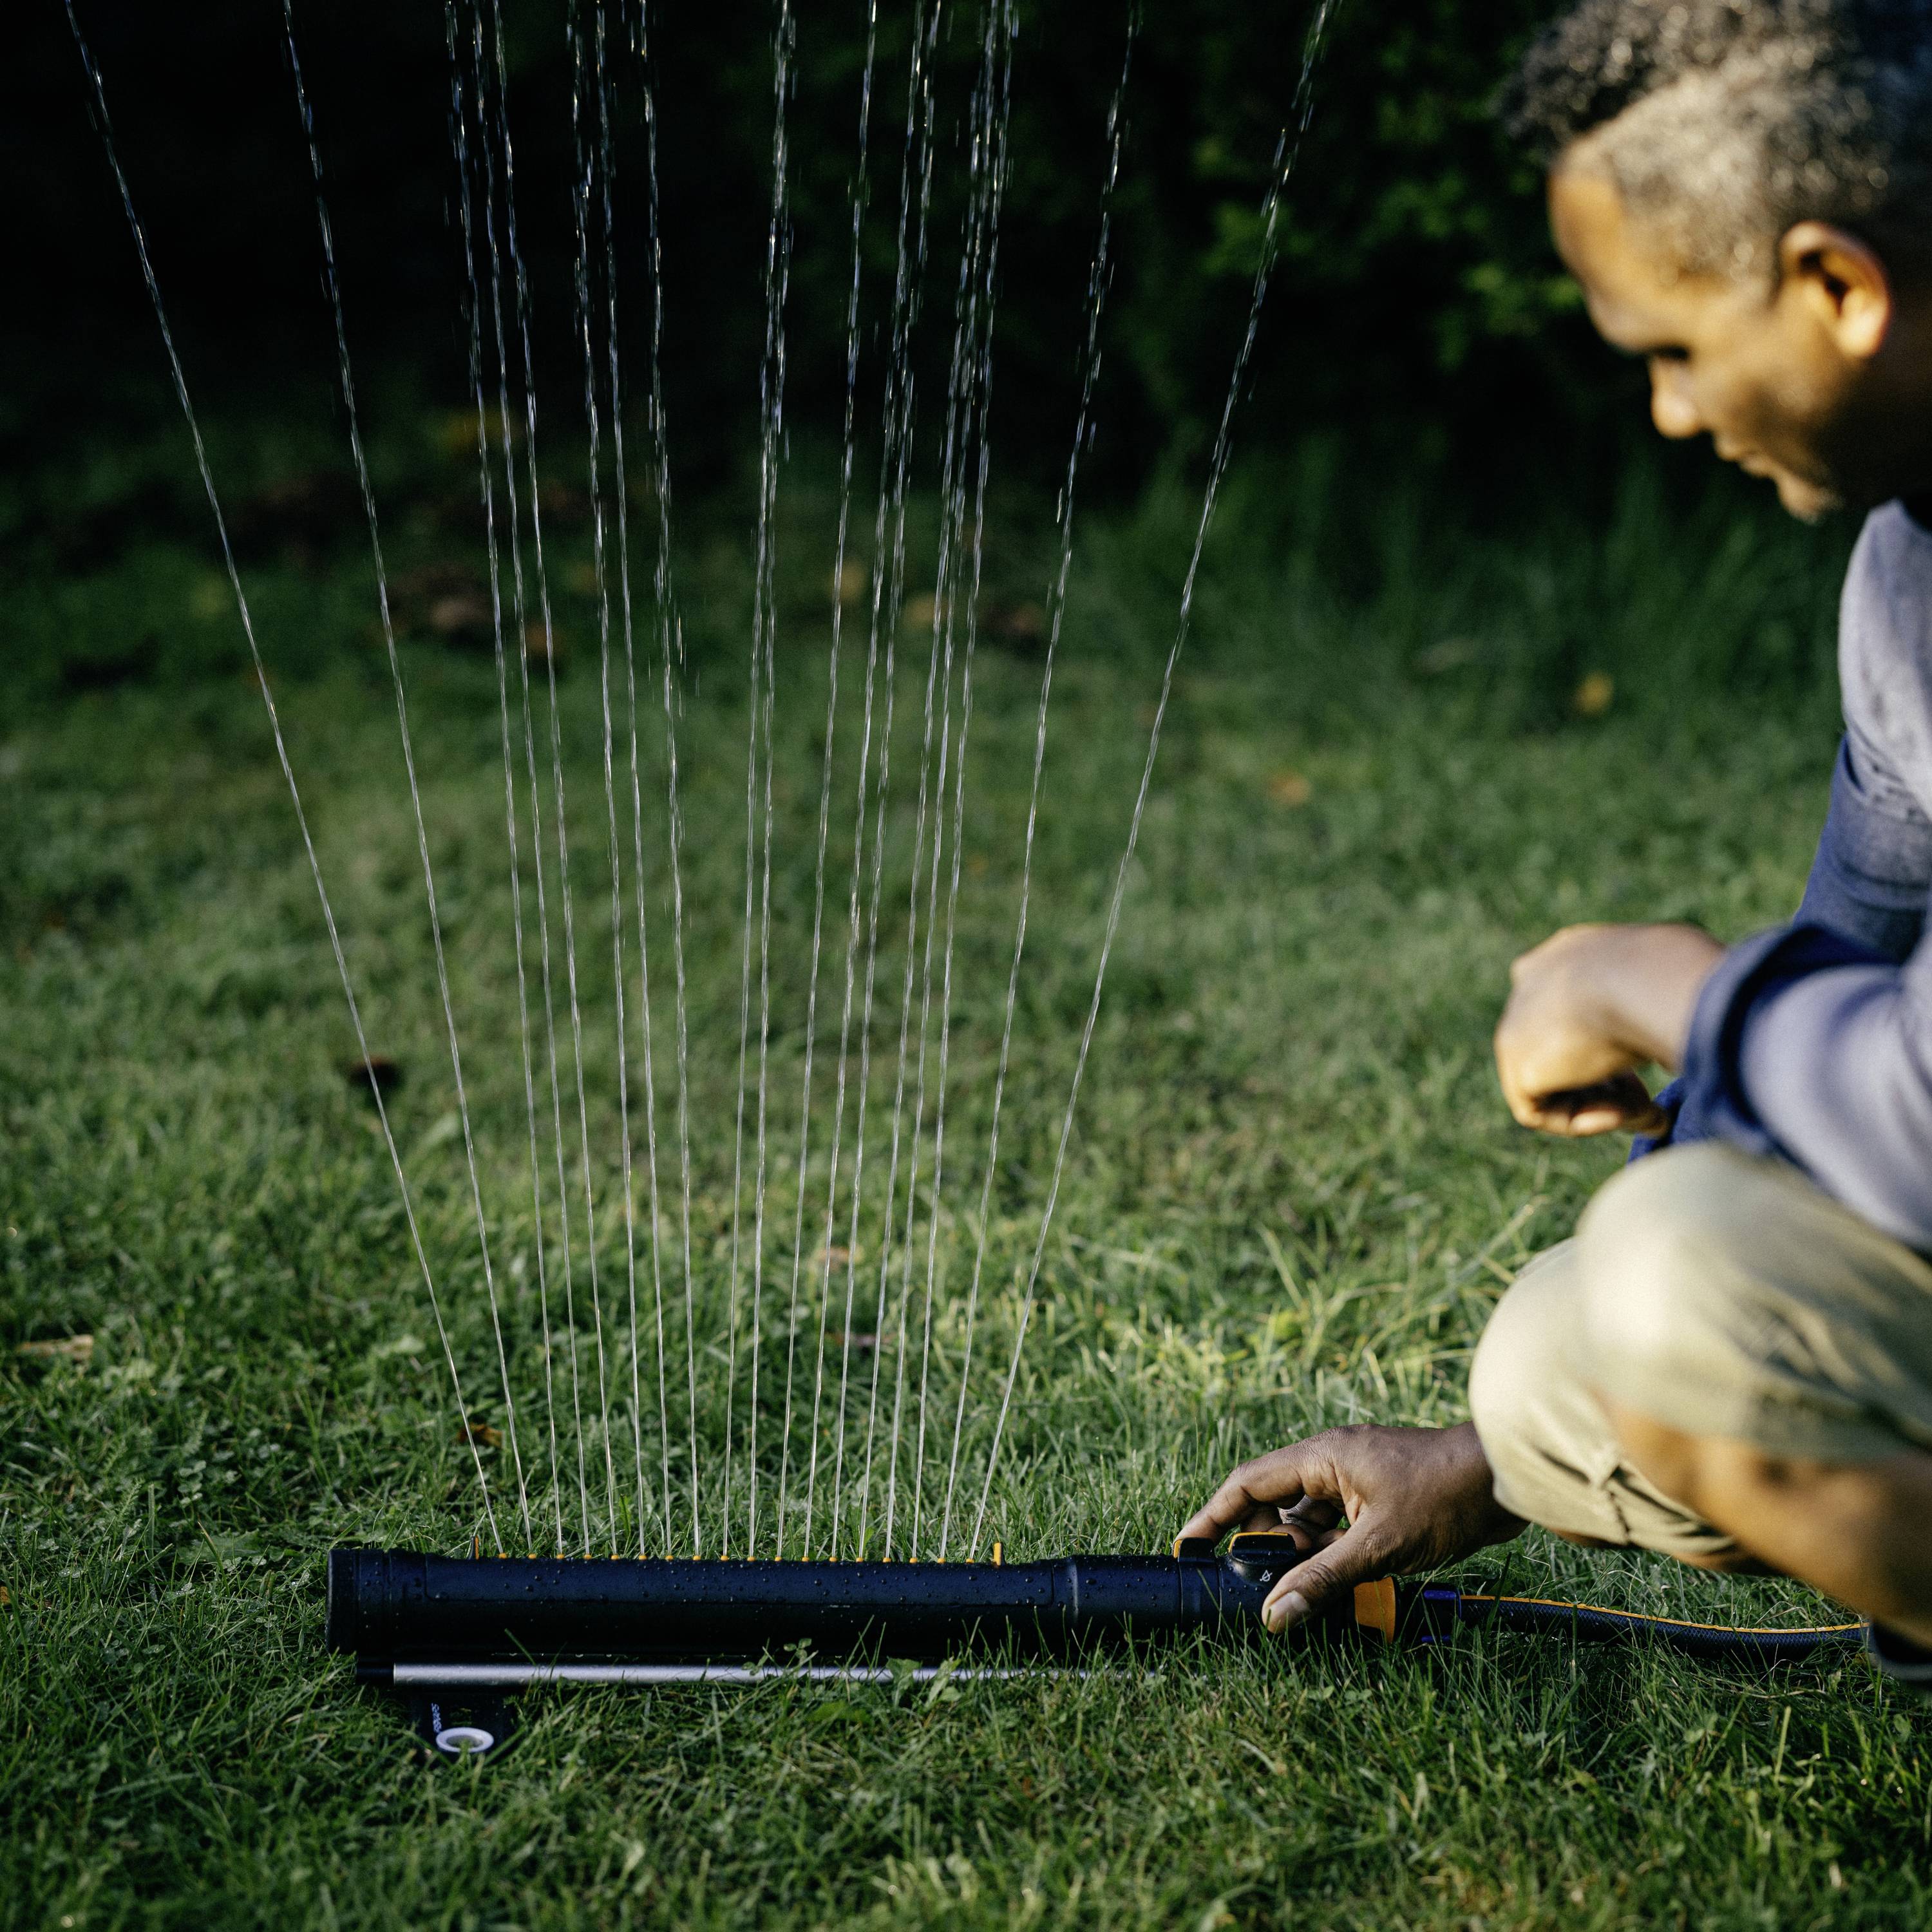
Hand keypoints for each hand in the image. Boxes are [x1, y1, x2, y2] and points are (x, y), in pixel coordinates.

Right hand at [1176, 1422, 1522, 1633]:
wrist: (1509, 1482)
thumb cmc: (1446, 1497)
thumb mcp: (1379, 1545)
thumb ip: (1324, 1579)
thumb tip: (1276, 1615)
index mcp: (1323, 1457)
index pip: (1248, 1484)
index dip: (1214, 1516)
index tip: (1188, 1547)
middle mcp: (1332, 1465)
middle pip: (1274, 1506)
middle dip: (1259, 1547)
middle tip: (1247, 1588)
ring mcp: (1356, 1484)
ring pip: (1307, 1524)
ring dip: (1298, 1558)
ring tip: (1290, 1595)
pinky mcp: (1378, 1503)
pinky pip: (1337, 1532)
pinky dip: (1329, 1558)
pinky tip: (1328, 1588)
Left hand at [1495, 922, 1723, 1136]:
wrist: (1649, 980)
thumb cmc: (1678, 975)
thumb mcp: (1679, 982)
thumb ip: (1666, 1007)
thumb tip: (1685, 1038)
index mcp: (1570, 955)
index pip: (1576, 1005)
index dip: (1615, 1045)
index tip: (1651, 1065)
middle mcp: (1535, 984)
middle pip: (1566, 1049)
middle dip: (1612, 1086)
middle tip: (1655, 1108)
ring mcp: (1518, 1023)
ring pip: (1558, 1083)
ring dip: (1608, 1106)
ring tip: (1651, 1114)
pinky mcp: (1518, 1062)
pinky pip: (1541, 1111)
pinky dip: (1583, 1121)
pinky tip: (1620, 1114)